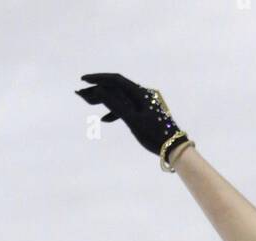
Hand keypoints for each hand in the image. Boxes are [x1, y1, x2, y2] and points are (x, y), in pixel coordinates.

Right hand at [75, 73, 191, 164]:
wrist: (174, 148)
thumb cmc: (154, 134)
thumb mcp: (132, 120)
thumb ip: (115, 104)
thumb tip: (98, 90)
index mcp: (140, 93)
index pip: (115, 80)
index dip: (98, 78)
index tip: (83, 80)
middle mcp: (142, 94)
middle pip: (116, 88)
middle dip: (98, 90)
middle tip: (81, 95)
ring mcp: (144, 103)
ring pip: (120, 98)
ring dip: (105, 100)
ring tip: (89, 104)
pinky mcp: (145, 113)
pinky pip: (127, 107)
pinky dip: (116, 111)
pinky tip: (105, 120)